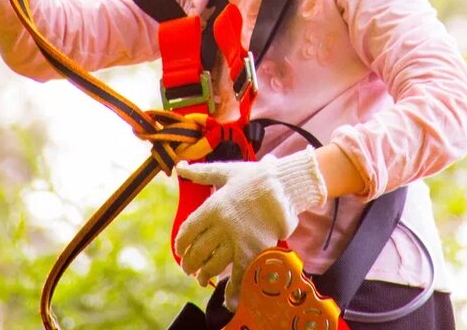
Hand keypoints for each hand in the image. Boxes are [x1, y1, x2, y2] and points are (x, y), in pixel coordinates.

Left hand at [175, 148, 326, 308]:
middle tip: (188, 270)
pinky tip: (228, 299)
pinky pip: (239, 275)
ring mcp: (237, 239)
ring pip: (213, 265)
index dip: (181, 244)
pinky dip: (233, 290)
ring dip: (205, 275)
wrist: (286, 186)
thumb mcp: (227, 172)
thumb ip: (202, 173)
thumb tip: (180, 167)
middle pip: (197, 251)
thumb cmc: (256, 176)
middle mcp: (221, 225)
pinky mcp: (254, 250)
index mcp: (212, 206)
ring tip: (202, 279)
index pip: (187, 231)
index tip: (181, 251)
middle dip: (190, 264)